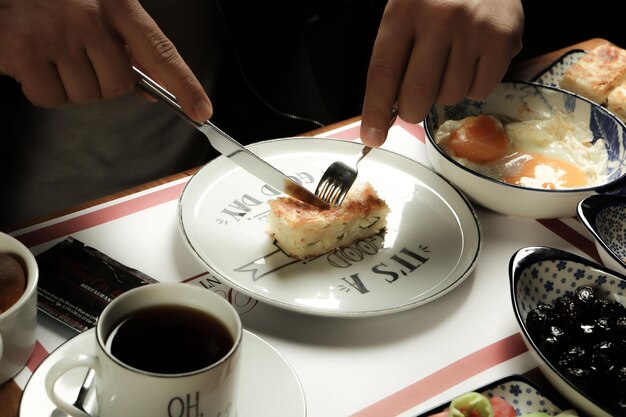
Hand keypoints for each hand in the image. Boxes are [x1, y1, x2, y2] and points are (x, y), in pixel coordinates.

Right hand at [0, 0, 211, 121]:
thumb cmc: (55, 1)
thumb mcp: (100, 10)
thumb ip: (129, 46)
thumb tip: (154, 91)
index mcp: (117, 5)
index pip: (161, 51)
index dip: (185, 85)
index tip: (201, 110)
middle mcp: (89, 18)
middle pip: (119, 86)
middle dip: (102, 82)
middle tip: (78, 57)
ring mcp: (57, 34)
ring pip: (86, 96)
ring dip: (70, 86)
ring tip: (53, 54)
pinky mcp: (25, 52)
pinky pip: (51, 98)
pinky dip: (42, 90)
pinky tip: (34, 62)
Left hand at [360, 0, 522, 146]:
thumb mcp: (406, 12)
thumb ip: (394, 57)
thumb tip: (386, 111)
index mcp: (404, 10)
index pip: (382, 72)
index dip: (375, 111)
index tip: (373, 136)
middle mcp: (439, 19)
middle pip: (417, 94)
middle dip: (411, 110)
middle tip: (413, 104)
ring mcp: (474, 29)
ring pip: (449, 96)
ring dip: (445, 92)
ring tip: (449, 63)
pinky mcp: (502, 39)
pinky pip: (480, 90)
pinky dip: (472, 85)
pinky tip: (471, 61)